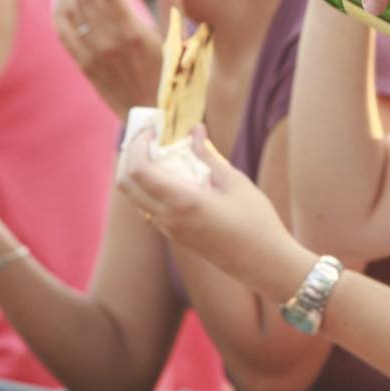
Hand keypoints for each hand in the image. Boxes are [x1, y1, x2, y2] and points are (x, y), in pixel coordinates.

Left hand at [52, 0, 182, 114]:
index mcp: (133, 33)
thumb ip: (173, 5)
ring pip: (70, 13)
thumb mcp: (181, 42)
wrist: (158, 120)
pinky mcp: (84, 66)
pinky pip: (64, 34)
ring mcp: (93, 56)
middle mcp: (108, 43)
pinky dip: (57, 12)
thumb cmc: (177, 79)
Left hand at [118, 125, 297, 294]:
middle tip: (148, 137)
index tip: (152, 128)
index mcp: (182, 202)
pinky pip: (149, 209)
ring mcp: (169, 230)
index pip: (139, 170)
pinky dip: (151, 188)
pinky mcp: (175, 236)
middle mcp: (167, 218)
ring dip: (139, 173)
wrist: (263, 262)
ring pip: (136, 198)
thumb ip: (209, 156)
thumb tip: (195, 130)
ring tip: (161, 152)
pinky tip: (173, 176)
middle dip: (130, 156)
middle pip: (127, 184)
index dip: (138, 145)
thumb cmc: (256, 221)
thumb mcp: (235, 182)